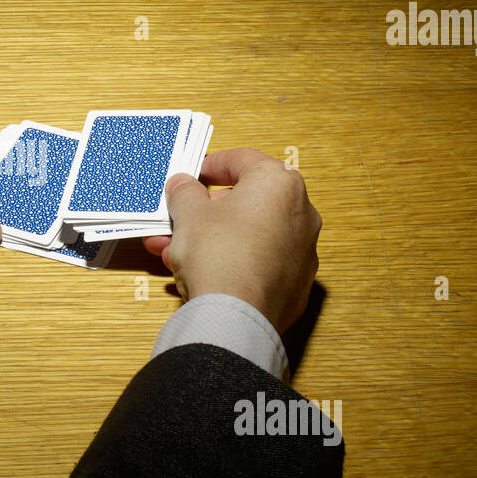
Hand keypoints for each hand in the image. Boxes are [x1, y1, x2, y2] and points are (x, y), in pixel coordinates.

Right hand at [142, 148, 320, 334]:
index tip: (191, 177)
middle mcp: (301, 213)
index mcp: (280, 183)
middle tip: (178, 218)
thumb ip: (185, 192)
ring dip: (211, 239)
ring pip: (249, 235)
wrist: (236, 317)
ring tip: (174, 251)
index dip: (210, 165)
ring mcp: (302, 251)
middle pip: (246, 202)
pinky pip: (258, 262)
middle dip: (205, 211)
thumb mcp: (189, 213)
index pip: (242, 160)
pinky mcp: (295, 284)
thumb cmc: (218, 254)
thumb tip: (184, 185)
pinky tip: (199, 273)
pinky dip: (232, 261)